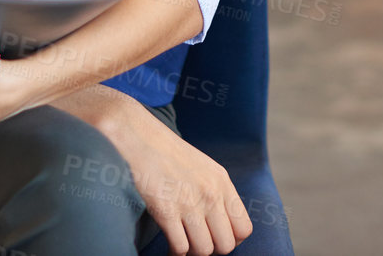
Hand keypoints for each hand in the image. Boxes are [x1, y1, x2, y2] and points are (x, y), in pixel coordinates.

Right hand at [100, 99, 252, 255]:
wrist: (139, 137)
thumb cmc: (169, 155)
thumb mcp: (204, 169)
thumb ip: (218, 194)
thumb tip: (223, 226)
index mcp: (222, 183)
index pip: (243, 229)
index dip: (231, 241)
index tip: (215, 238)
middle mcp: (210, 193)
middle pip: (226, 245)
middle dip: (211, 250)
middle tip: (196, 242)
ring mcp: (189, 202)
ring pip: (203, 250)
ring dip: (191, 252)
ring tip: (182, 243)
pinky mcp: (166, 210)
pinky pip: (180, 248)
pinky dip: (175, 252)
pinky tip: (169, 245)